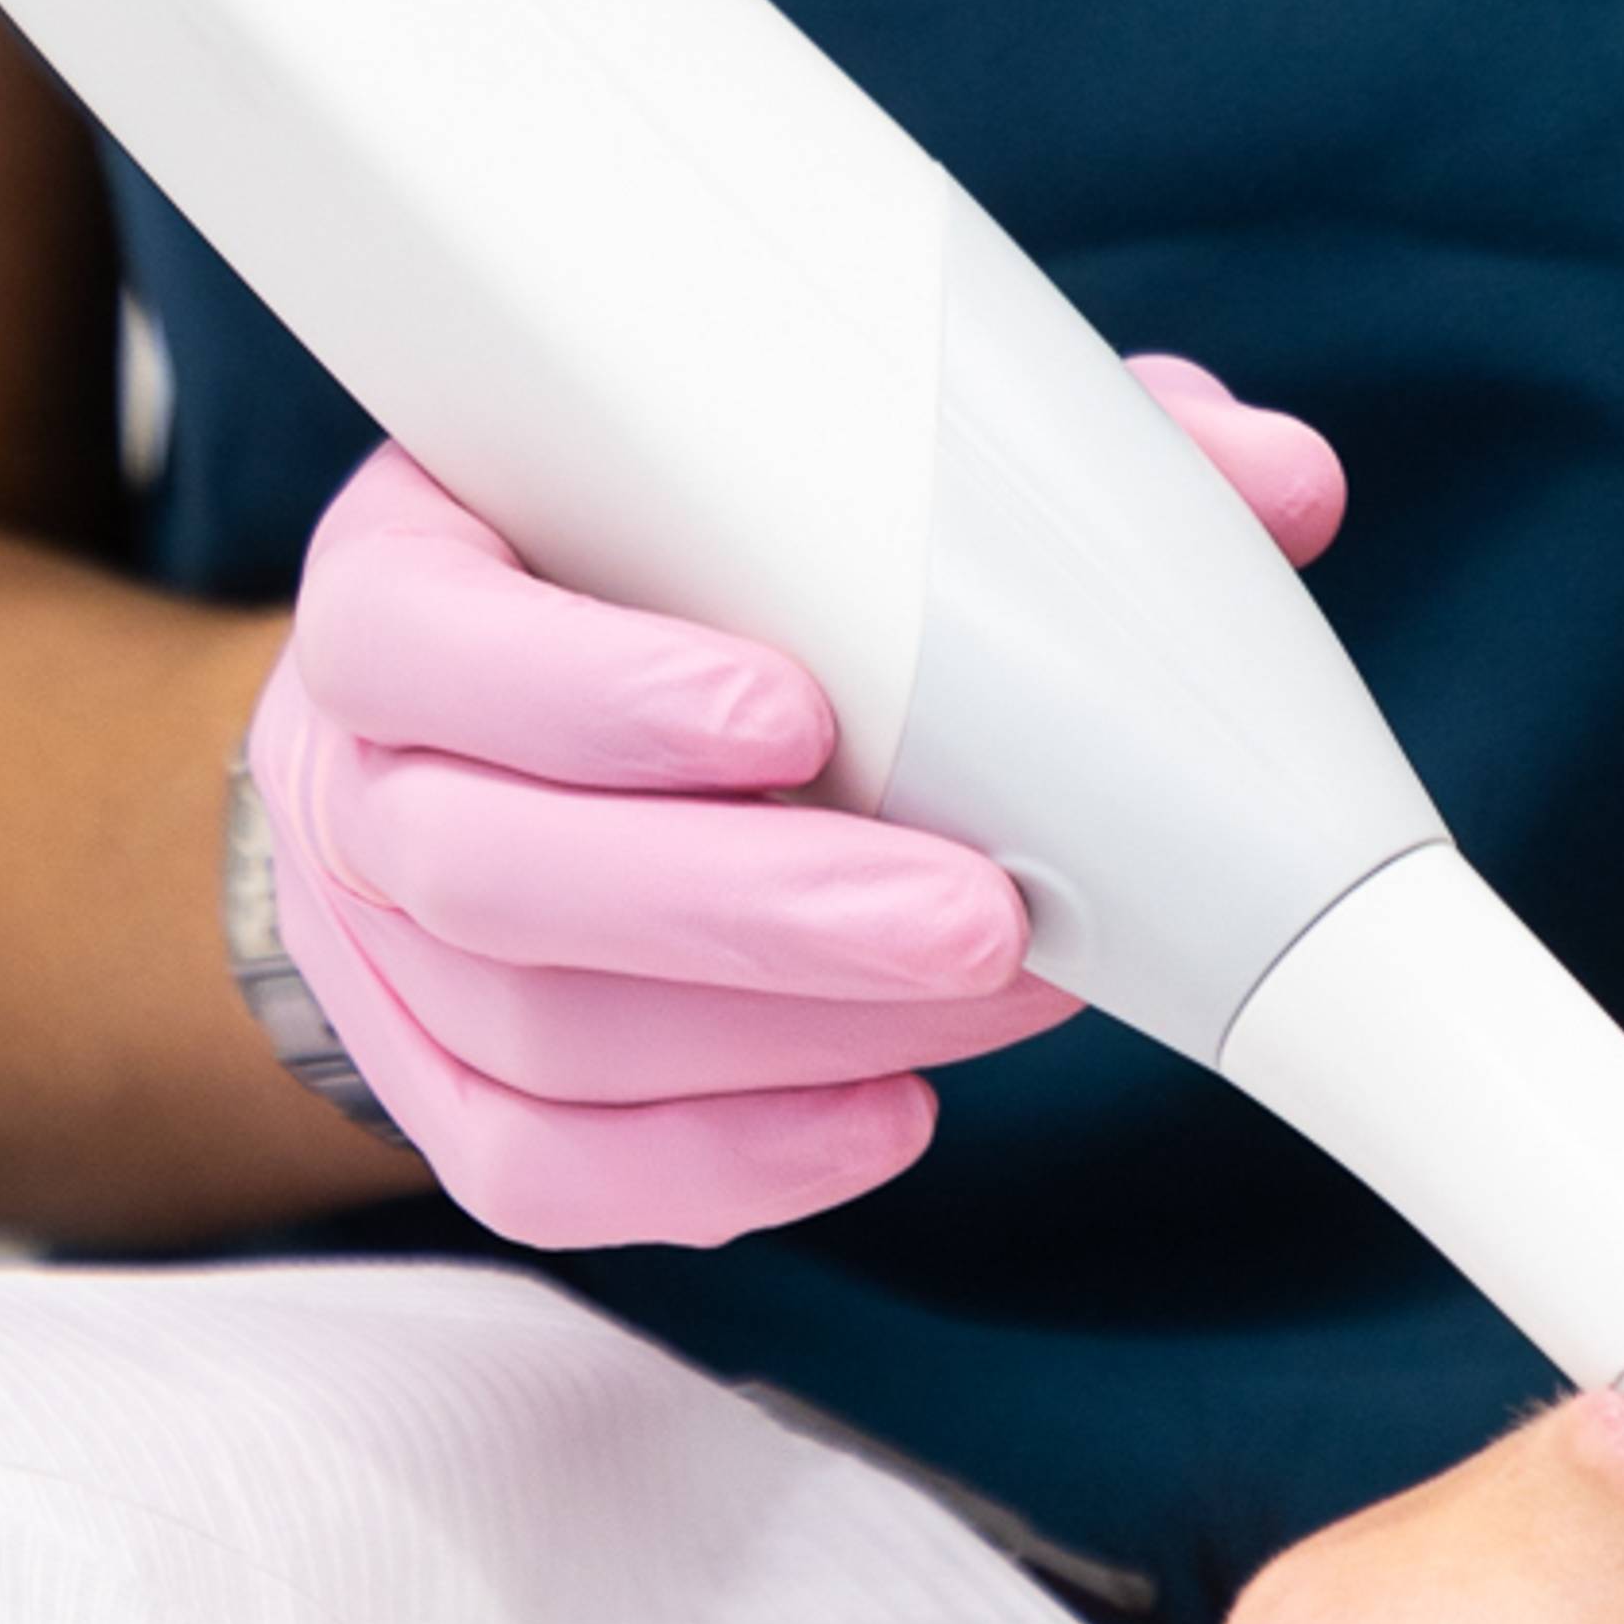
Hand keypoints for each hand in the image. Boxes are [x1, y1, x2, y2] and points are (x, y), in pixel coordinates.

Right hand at [244, 356, 1345, 1249]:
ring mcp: (375, 948)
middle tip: (976, 912)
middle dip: (753, 905)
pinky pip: (542, 1175)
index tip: (791, 703)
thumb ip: (1007, 448)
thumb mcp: (767, 462)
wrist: (474, 704)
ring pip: (540, 1033)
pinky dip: (725, 1161)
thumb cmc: (652, 557)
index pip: (422, 633)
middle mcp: (350, 767)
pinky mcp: (434, 1090)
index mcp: (398, 572)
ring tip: (995, 993)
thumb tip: (1273, 472)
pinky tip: (889, 1114)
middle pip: (496, 868)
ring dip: (784, 1033)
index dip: (591, 685)